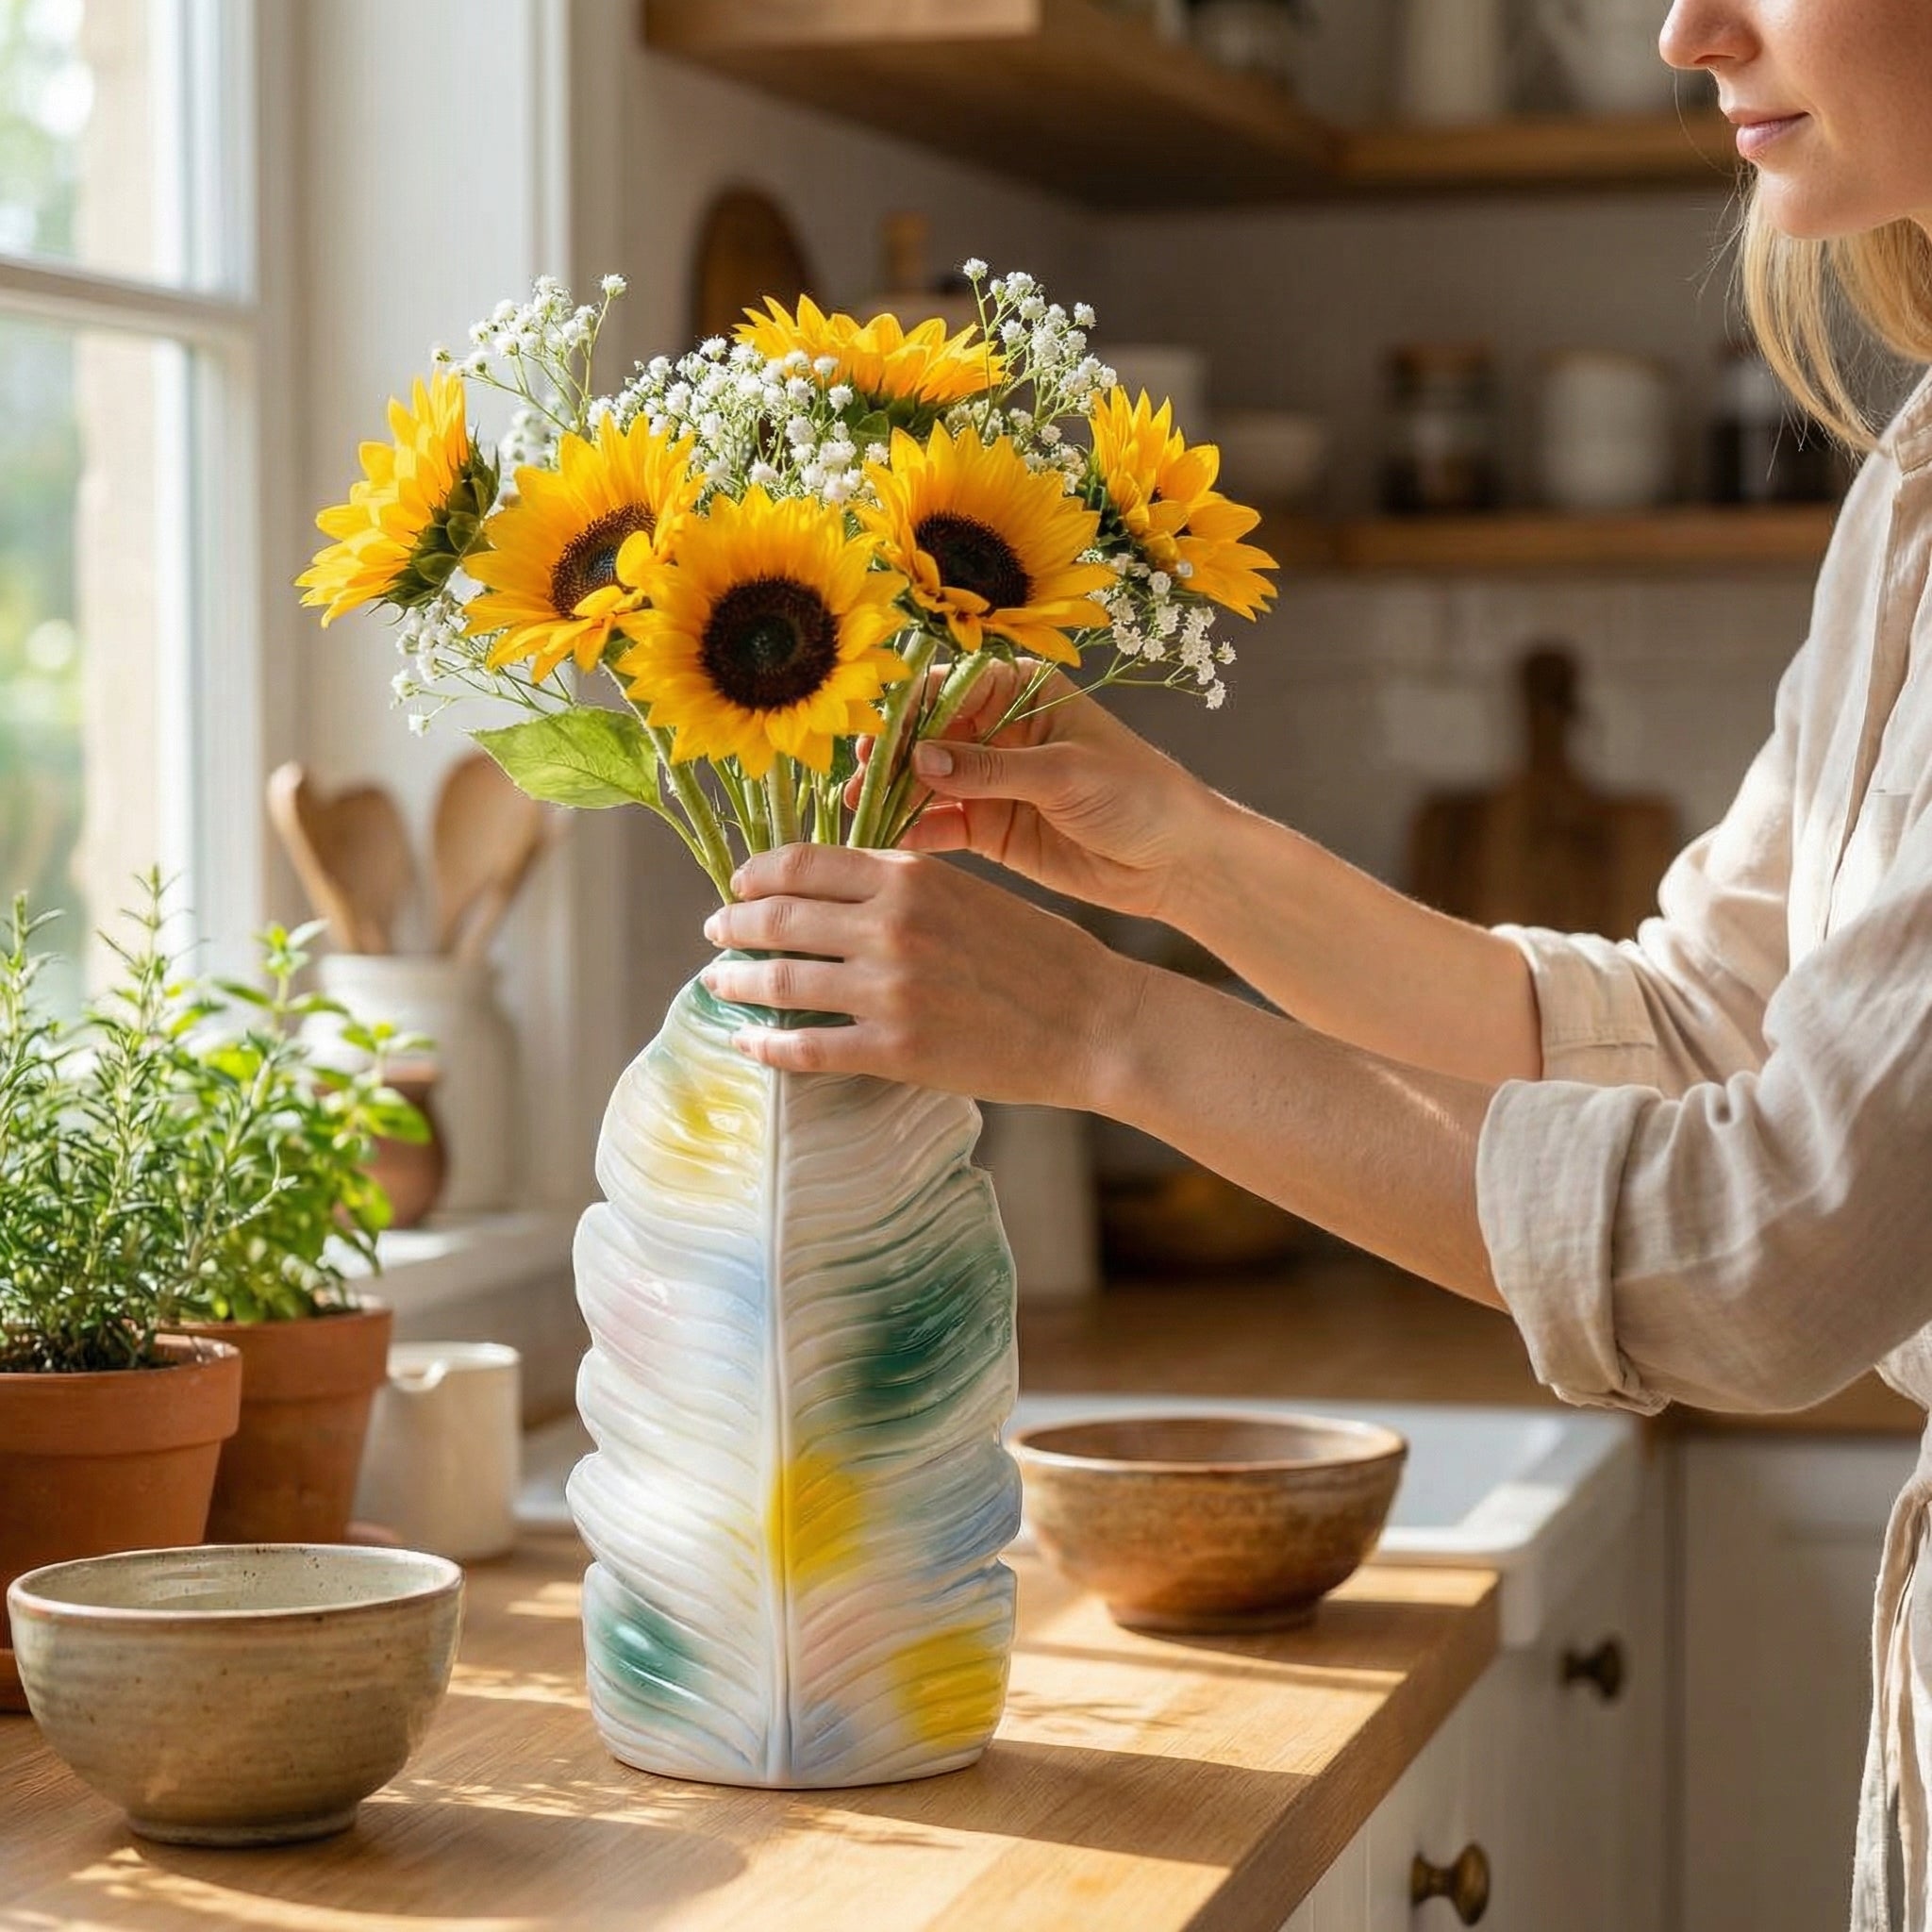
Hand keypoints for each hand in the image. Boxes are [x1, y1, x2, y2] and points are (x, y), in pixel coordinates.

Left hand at [699, 845, 1143, 1106]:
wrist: (1095, 1022)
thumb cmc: (1041, 957)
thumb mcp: (969, 894)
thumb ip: (903, 892)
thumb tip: (835, 901)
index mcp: (910, 877)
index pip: (801, 863)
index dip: (755, 875)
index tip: (738, 886)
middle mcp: (891, 925)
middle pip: (777, 918)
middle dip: (733, 926)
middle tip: (716, 934)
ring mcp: (889, 991)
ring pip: (780, 981)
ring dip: (737, 983)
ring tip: (720, 983)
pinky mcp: (896, 1052)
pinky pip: (805, 1048)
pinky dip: (765, 1045)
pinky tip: (749, 1044)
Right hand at [871, 660, 1220, 922]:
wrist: (1176, 861)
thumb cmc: (1139, 795)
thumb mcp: (1066, 774)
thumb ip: (991, 769)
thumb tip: (920, 758)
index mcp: (1022, 693)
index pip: (951, 689)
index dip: (909, 711)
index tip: (876, 737)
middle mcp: (999, 732)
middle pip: (927, 736)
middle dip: (891, 756)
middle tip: (859, 780)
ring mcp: (991, 782)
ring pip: (926, 783)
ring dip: (893, 795)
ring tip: (861, 812)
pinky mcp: (990, 829)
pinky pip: (941, 826)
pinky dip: (914, 832)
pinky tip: (888, 841)